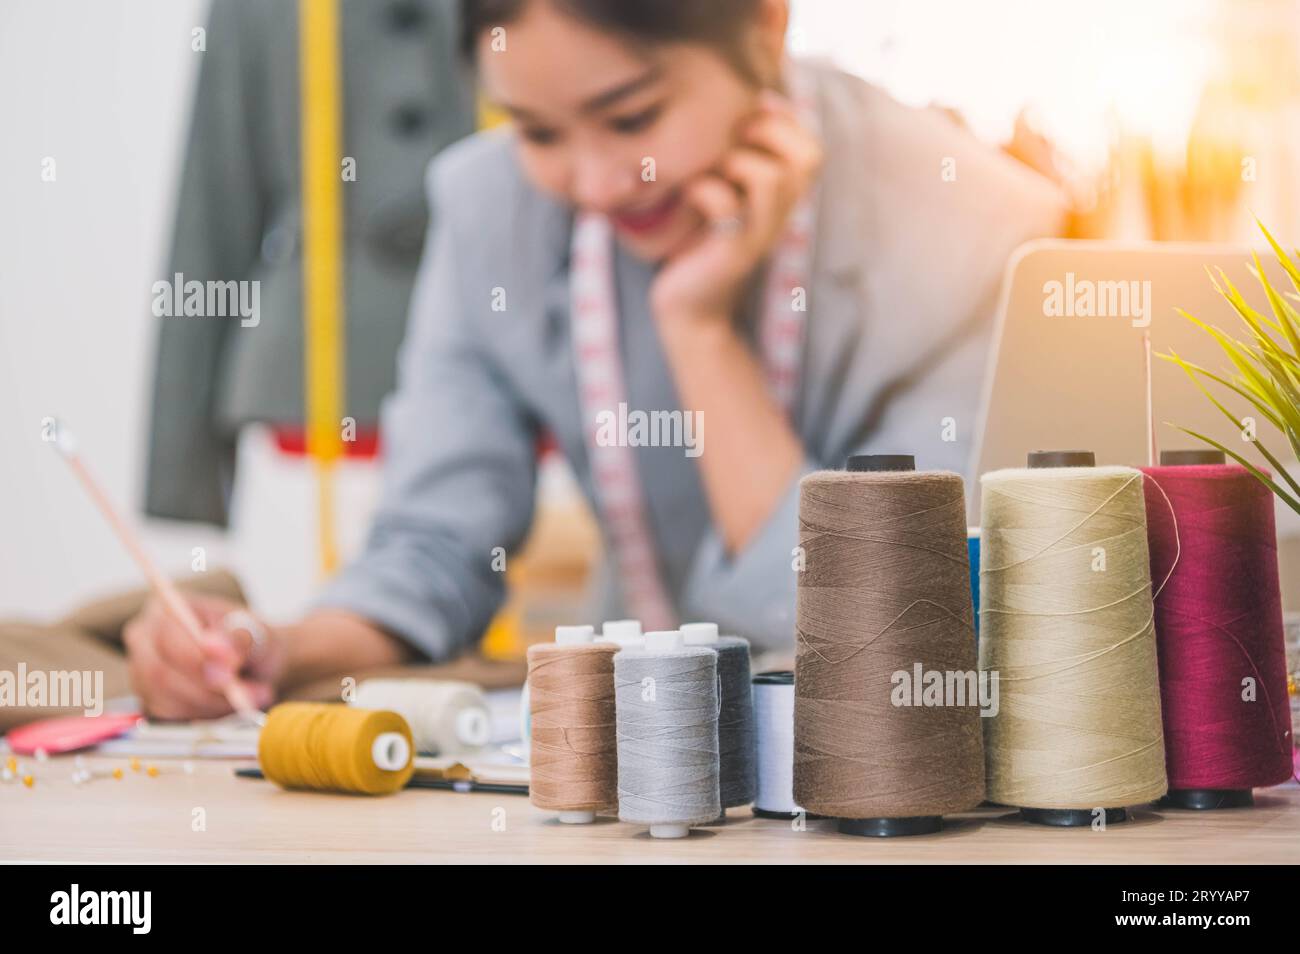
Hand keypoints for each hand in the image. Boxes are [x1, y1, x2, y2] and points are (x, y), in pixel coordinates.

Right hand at [122, 594, 282, 719]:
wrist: (255, 660)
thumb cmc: (250, 638)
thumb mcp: (256, 631)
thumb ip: (237, 638)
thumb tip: (214, 649)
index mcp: (165, 608)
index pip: (167, 639)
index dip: (197, 661)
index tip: (230, 676)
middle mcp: (144, 639)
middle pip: (159, 674)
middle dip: (208, 690)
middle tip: (253, 692)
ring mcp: (142, 672)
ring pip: (167, 701)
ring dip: (213, 705)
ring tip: (251, 694)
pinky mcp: (151, 700)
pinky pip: (172, 718)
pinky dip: (206, 716)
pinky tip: (229, 703)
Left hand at [650, 90, 822, 326]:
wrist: (687, 308)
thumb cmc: (696, 245)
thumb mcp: (720, 195)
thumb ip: (732, 160)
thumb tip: (736, 109)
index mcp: (782, 199)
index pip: (814, 149)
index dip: (787, 122)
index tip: (749, 115)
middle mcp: (779, 215)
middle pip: (807, 158)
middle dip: (767, 134)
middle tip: (731, 139)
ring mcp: (759, 234)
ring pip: (772, 179)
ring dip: (736, 161)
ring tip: (709, 168)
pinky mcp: (731, 252)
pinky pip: (727, 207)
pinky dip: (704, 190)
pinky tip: (687, 193)